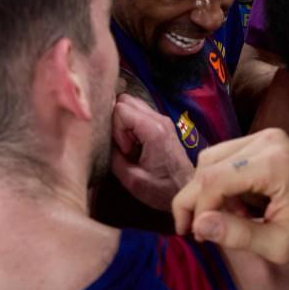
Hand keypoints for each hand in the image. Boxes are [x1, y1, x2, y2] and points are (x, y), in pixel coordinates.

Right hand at [110, 93, 192, 210]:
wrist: (186, 189)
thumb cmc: (161, 189)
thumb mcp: (132, 179)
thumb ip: (113, 157)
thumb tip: (101, 142)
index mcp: (153, 130)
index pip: (120, 109)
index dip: (115, 128)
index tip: (124, 150)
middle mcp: (159, 118)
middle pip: (125, 100)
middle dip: (116, 120)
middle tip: (123, 144)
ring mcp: (162, 118)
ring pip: (131, 104)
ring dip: (123, 121)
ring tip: (128, 144)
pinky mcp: (162, 123)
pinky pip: (139, 112)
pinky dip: (130, 123)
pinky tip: (133, 142)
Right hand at [172, 128, 288, 265]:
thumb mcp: (278, 246)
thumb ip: (238, 235)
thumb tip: (199, 225)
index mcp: (276, 164)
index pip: (215, 179)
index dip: (198, 208)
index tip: (197, 235)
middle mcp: (268, 141)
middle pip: (208, 166)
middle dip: (194, 200)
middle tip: (193, 232)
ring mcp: (266, 137)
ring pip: (211, 159)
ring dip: (205, 191)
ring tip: (218, 221)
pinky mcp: (263, 140)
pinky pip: (223, 158)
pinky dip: (217, 182)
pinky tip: (229, 207)